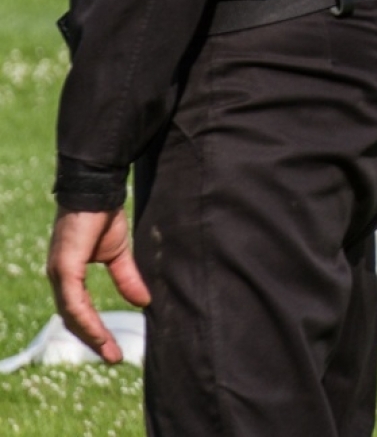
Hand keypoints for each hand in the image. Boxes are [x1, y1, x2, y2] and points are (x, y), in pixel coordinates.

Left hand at [46, 208, 149, 363]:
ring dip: (90, 335)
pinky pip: (73, 301)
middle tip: (112, 358)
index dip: (95, 331)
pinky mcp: (64, 267)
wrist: (98, 191)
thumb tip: (143, 302)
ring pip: (71, 315)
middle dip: (93, 341)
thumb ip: (127, 278)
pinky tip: (98, 332)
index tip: (113, 350)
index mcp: (70, 275)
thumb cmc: (104, 217)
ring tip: (108, 351)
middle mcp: (60, 278)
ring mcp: (59, 273)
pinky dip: (85, 319)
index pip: (79, 312)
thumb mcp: (119, 254)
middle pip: (72, 320)